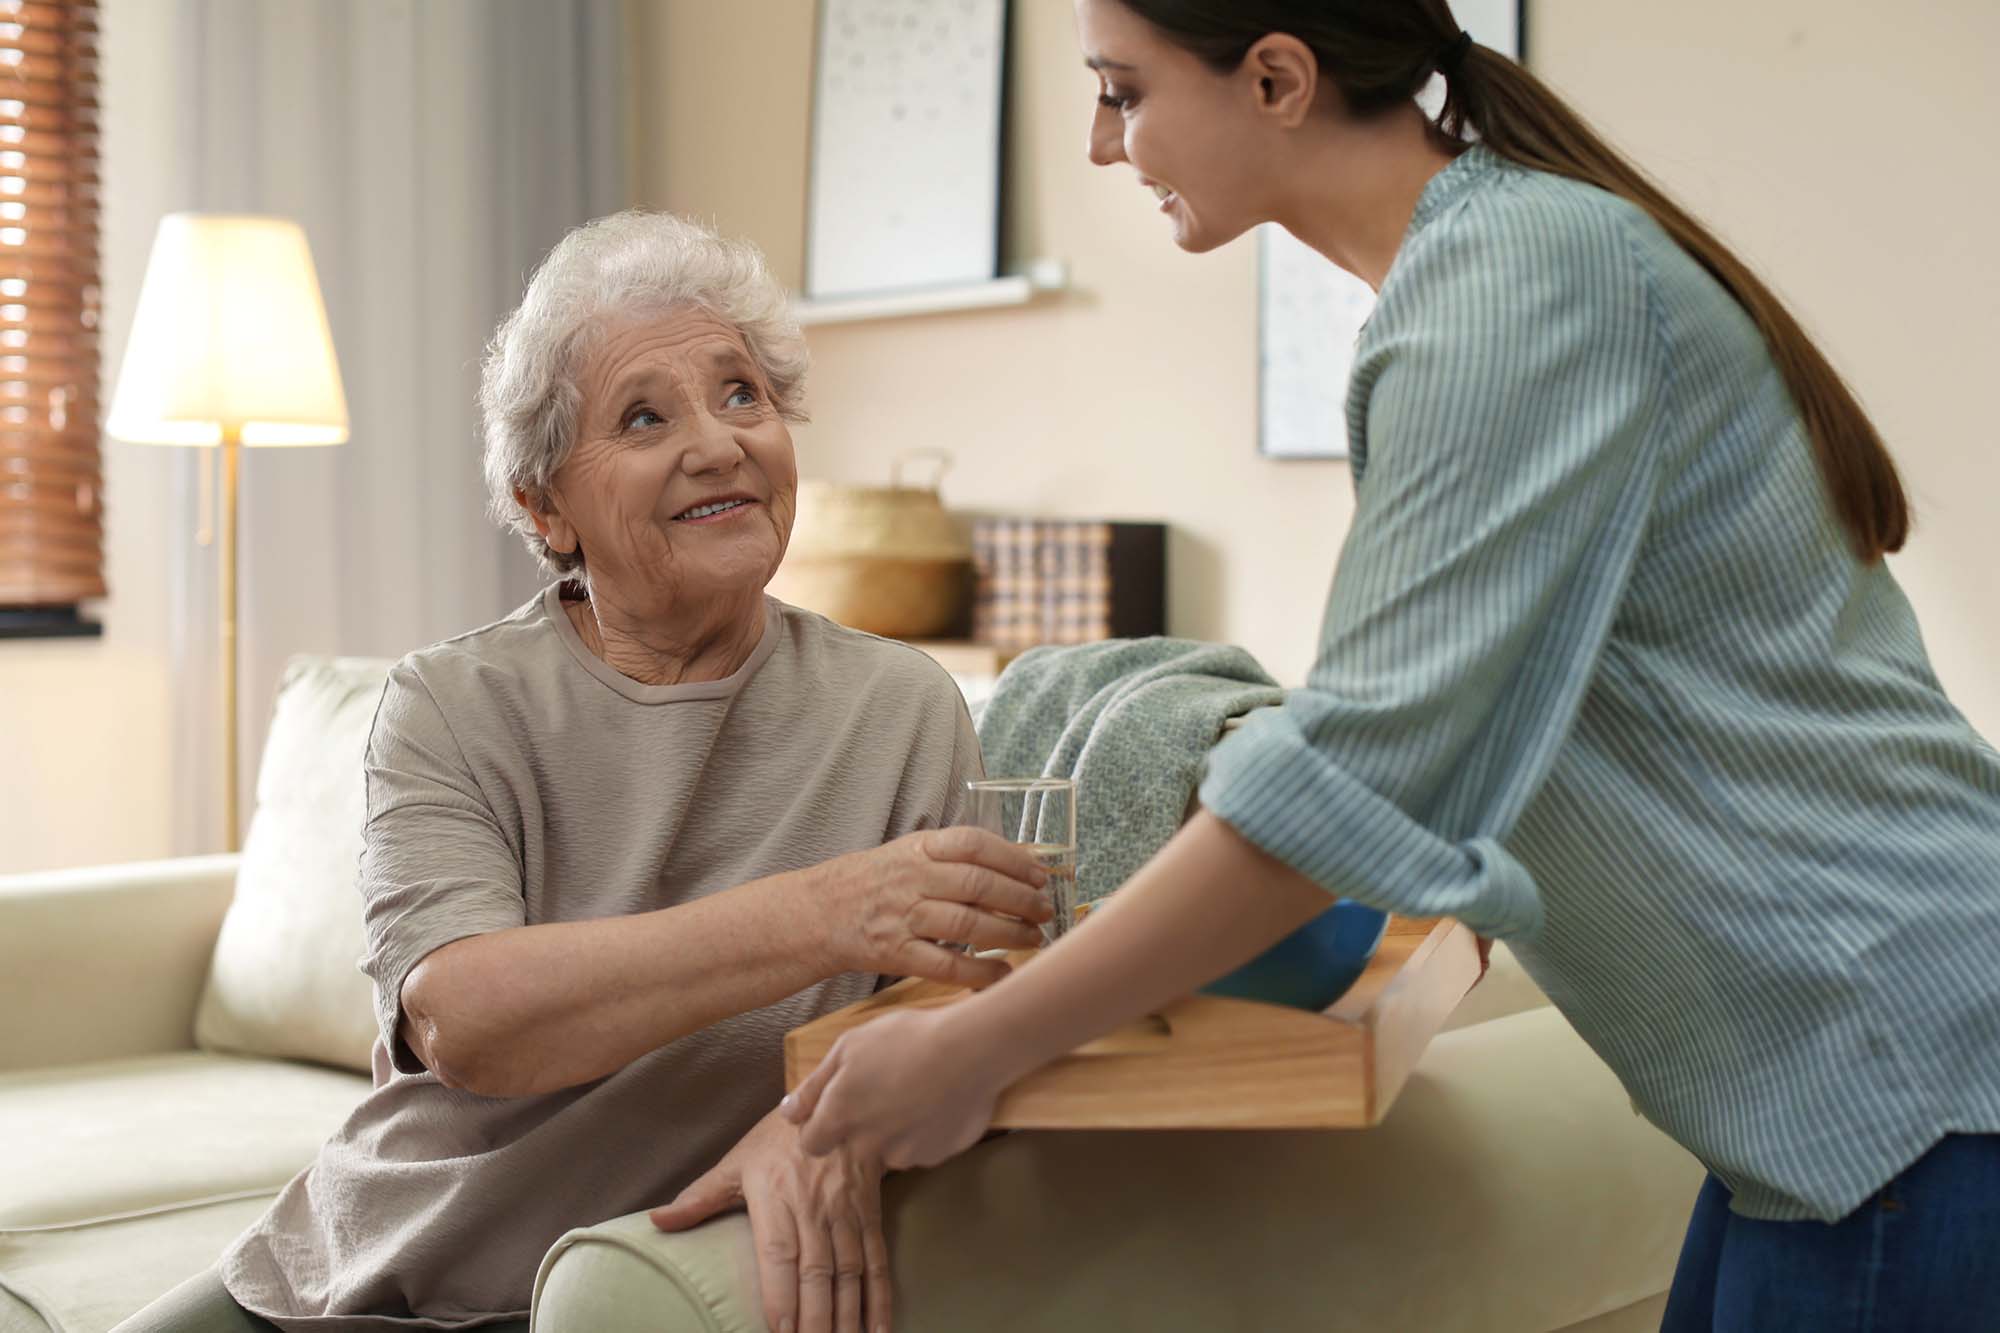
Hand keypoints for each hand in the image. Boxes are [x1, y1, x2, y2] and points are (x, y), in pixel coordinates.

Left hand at [651, 1106, 889, 1332]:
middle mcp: (813, 1208)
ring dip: (848, 1316)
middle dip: (816, 1319)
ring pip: (849, 1273)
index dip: (781, 1292)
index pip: (779, 1252)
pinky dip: (880, 1298)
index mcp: (776, 1197)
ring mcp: (846, 1213)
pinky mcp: (870, 1216)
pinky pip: (877, 1261)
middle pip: (817, 1272)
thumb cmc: (778, 1139)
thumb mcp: (736, 1162)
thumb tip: (657, 1222)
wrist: (838, 1104)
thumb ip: (699, 1197)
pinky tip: (878, 1330)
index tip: (781, 1330)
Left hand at [784, 1005, 1007, 1170]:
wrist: (971, 1050)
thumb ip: (814, 1086)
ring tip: (918, 1089)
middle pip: (855, 1146)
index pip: (812, 1144)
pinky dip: (929, 1130)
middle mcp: (868, 1144)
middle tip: (887, 1087)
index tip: (838, 1106)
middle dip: (865, 1125)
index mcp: (841, 1117)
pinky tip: (941, 1098)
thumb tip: (788, 1113)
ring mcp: (906, 1154)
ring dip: (898, 1128)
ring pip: (892, 1148)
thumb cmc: (906, 1039)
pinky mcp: (939, 1155)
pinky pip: (925, 1147)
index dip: (820, 1126)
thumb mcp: (849, 1047)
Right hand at [811, 827, 1052, 988]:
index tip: (1039, 875)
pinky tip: (1004, 974)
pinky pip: (946, 965)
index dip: (1013, 858)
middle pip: (978, 884)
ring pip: (967, 924)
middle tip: (1046, 911)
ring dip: (1009, 934)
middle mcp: (911, 879)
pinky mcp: (894, 953)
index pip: (973, 844)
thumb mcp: (908, 854)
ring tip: (1033, 939)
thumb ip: (952, 857)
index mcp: (918, 849)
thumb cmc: (874, 883)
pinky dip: (980, 973)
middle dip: (1021, 899)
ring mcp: (902, 917)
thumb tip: (1017, 864)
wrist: (817, 913)